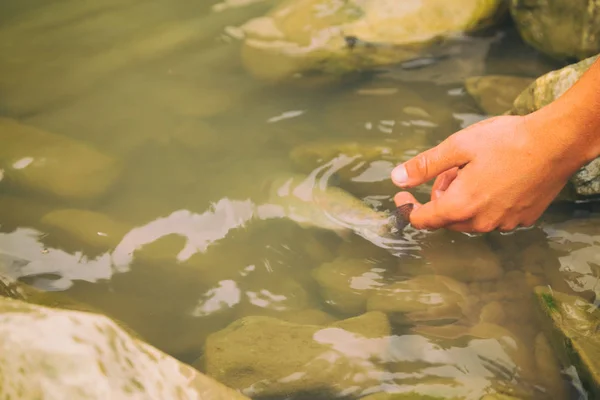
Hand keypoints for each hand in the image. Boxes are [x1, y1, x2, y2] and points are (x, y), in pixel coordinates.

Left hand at [390, 113, 586, 232]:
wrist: (559, 141)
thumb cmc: (507, 140)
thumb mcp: (458, 147)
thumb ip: (424, 166)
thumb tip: (397, 180)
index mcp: (461, 206)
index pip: (423, 220)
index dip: (407, 209)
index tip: (402, 196)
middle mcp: (482, 222)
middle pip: (446, 219)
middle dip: (440, 196)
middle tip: (451, 168)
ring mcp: (505, 223)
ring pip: (470, 218)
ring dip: (462, 198)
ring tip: (474, 168)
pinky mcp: (523, 218)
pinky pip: (493, 216)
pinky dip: (485, 201)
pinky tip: (495, 177)